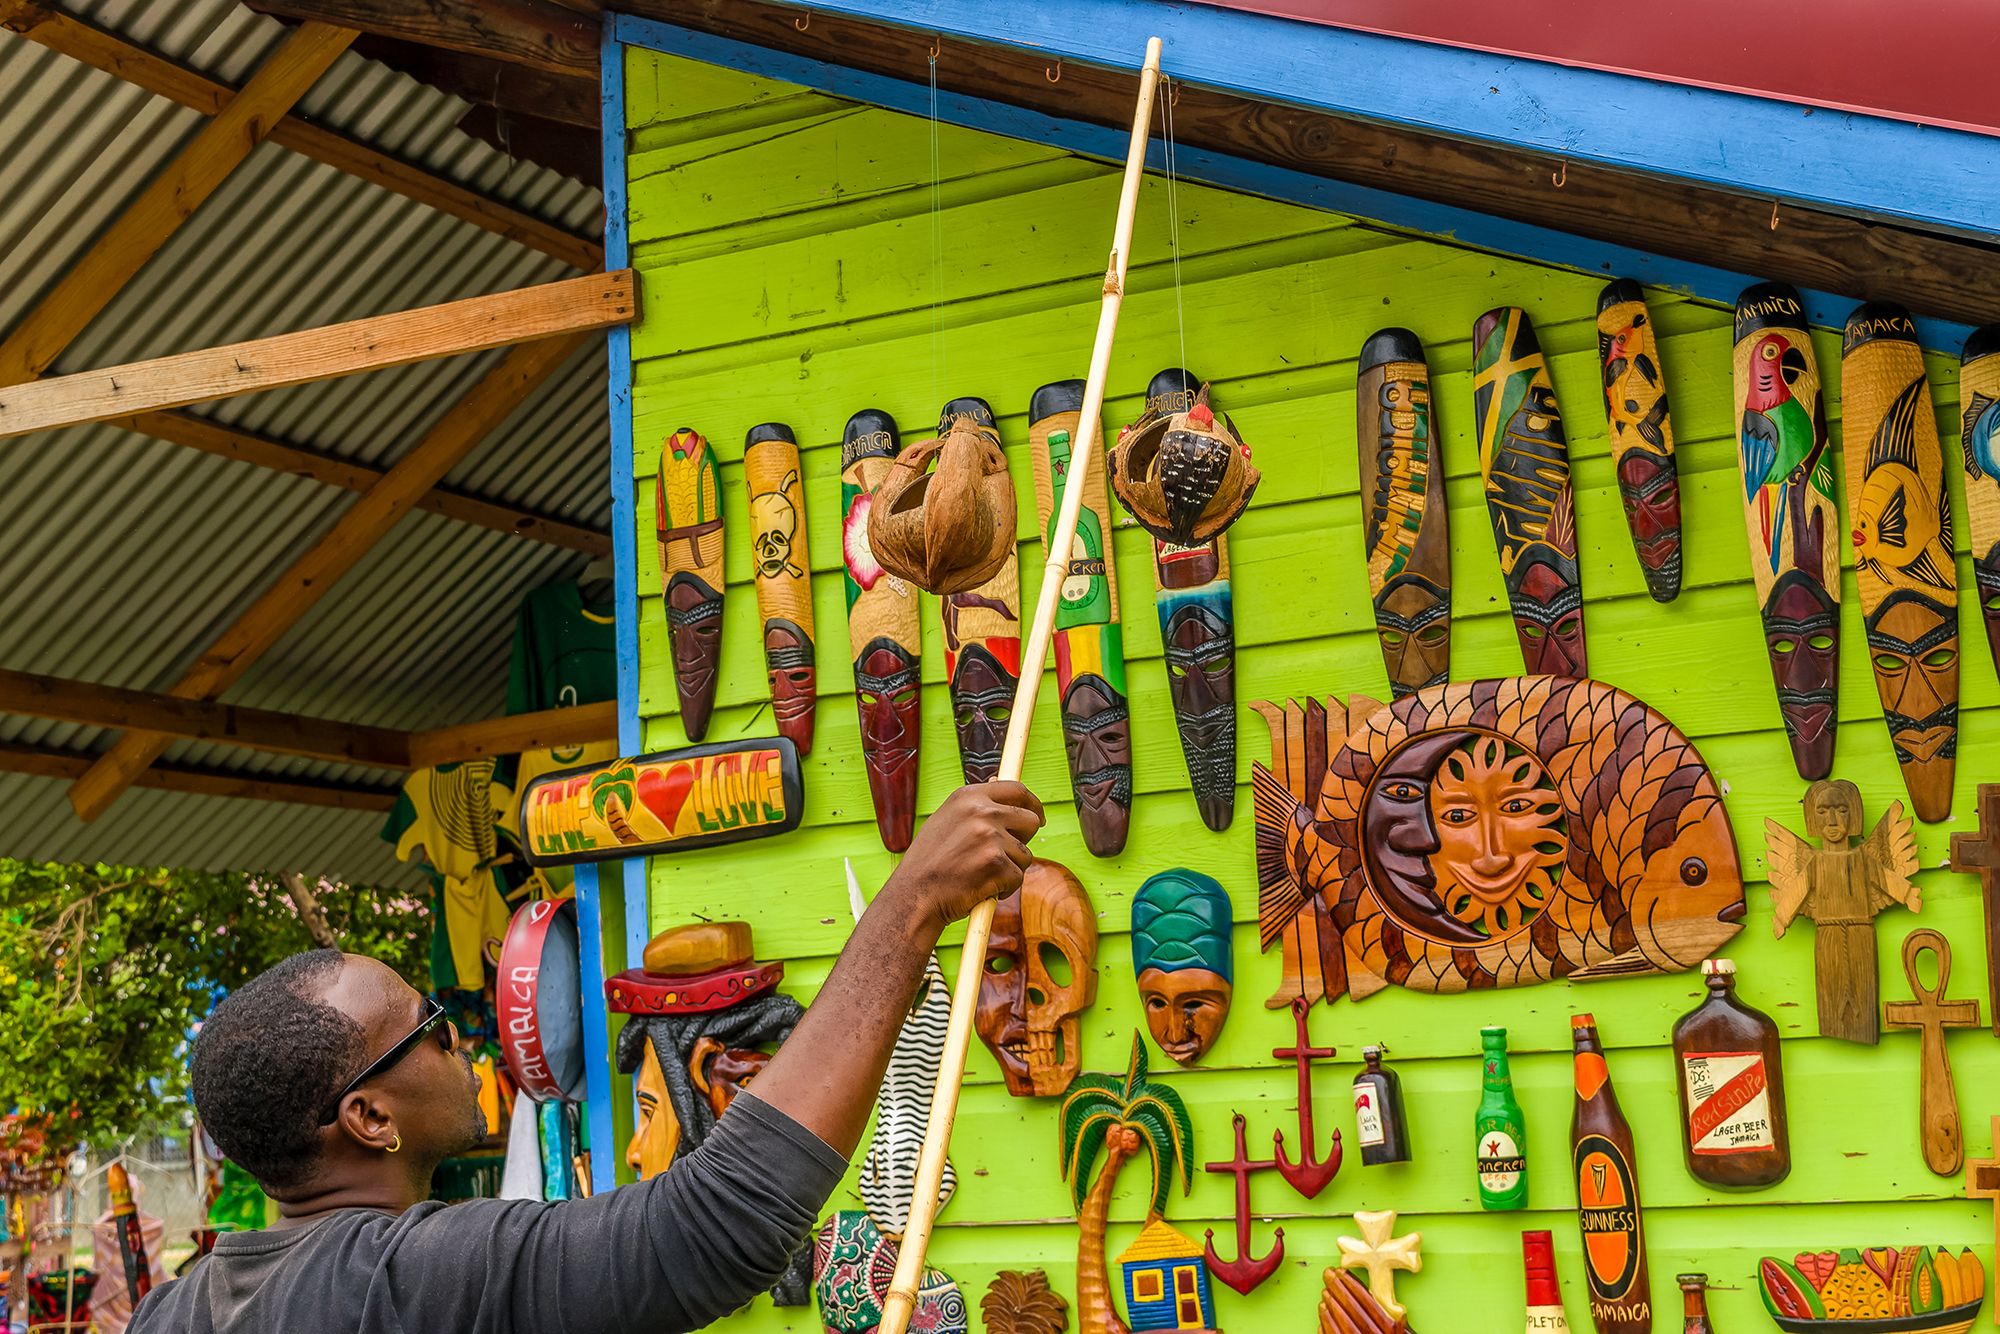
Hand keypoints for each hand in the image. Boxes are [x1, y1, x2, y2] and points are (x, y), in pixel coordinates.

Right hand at [887, 781, 1044, 933]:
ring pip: (1025, 854)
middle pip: (1030, 820)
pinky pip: (1018, 877)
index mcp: (968, 797)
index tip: (1038, 816)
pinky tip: (980, 888)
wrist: (914, 896)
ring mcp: (990, 837)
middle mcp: (981, 812)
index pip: (1015, 789)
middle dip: (1024, 840)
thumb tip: (1001, 789)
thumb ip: (974, 807)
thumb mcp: (946, 821)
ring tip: (981, 875)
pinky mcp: (997, 864)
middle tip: (1005, 856)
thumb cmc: (929, 863)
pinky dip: (1004, 888)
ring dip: (1010, 869)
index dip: (1032, 804)